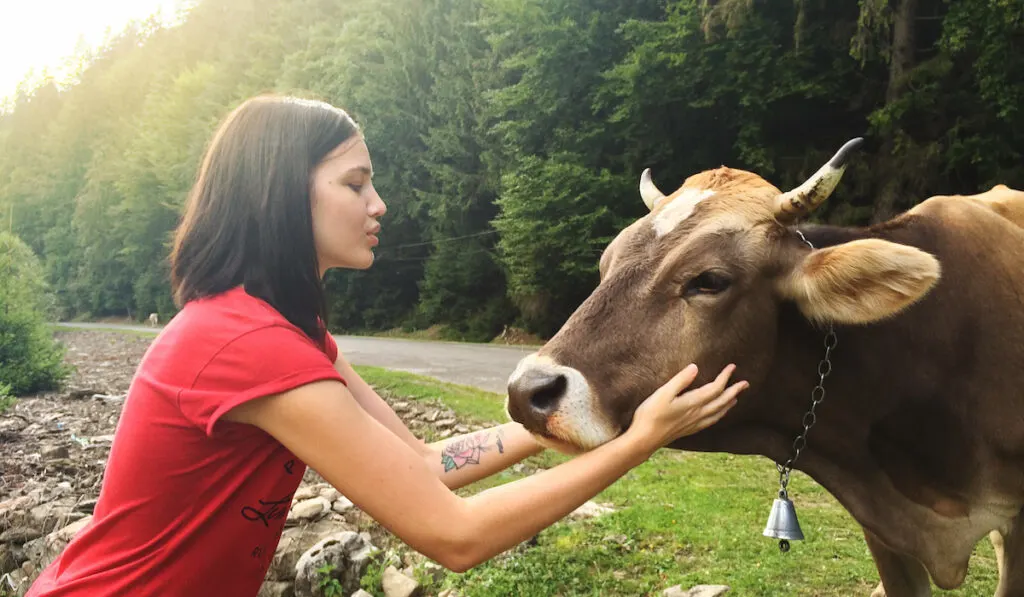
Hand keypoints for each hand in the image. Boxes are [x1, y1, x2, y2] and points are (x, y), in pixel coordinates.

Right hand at [626, 364, 746, 455]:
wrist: (645, 440)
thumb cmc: (651, 415)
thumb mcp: (663, 393)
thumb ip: (680, 380)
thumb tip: (695, 367)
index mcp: (693, 403)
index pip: (715, 388)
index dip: (725, 377)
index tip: (733, 367)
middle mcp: (698, 414)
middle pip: (722, 401)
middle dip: (734, 391)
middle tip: (746, 383)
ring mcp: (695, 423)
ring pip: (718, 412)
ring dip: (729, 403)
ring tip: (736, 397)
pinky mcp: (690, 429)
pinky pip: (712, 421)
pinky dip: (720, 415)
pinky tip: (718, 414)